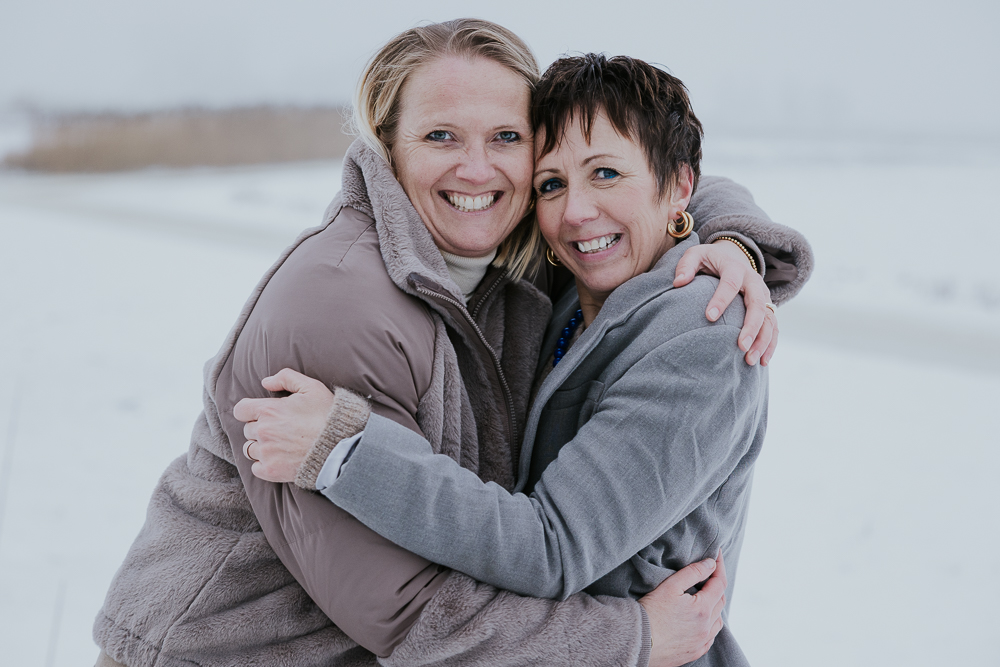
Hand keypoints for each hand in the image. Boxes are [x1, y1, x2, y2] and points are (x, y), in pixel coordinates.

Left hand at [233, 368, 335, 481]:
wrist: (340, 447)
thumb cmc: (327, 415)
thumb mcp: (312, 387)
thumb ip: (286, 377)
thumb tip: (265, 382)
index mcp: (269, 410)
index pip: (240, 410)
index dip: (250, 411)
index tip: (262, 414)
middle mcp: (263, 431)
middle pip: (247, 430)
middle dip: (260, 428)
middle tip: (280, 429)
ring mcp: (266, 452)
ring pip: (249, 449)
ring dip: (260, 446)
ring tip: (280, 445)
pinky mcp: (271, 471)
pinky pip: (255, 468)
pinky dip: (264, 464)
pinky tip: (280, 459)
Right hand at [639, 551, 727, 666]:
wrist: (637, 642)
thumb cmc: (650, 613)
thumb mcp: (670, 586)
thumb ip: (693, 572)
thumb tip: (710, 564)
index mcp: (703, 609)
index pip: (719, 583)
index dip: (719, 567)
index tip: (716, 555)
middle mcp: (706, 627)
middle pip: (720, 601)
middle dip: (716, 585)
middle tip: (709, 573)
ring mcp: (701, 642)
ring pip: (718, 621)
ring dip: (715, 606)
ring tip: (705, 597)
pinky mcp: (694, 652)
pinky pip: (710, 637)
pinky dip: (710, 625)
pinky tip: (701, 621)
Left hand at [674, 240, 778, 365]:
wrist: (733, 257)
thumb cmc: (709, 260)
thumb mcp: (696, 255)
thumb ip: (686, 265)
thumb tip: (678, 282)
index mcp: (735, 268)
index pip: (730, 283)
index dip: (721, 299)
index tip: (709, 317)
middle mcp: (753, 282)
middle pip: (757, 304)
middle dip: (751, 326)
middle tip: (740, 346)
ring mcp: (763, 295)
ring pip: (769, 319)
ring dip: (762, 340)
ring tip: (749, 360)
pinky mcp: (768, 307)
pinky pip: (773, 327)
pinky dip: (770, 344)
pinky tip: (762, 361)